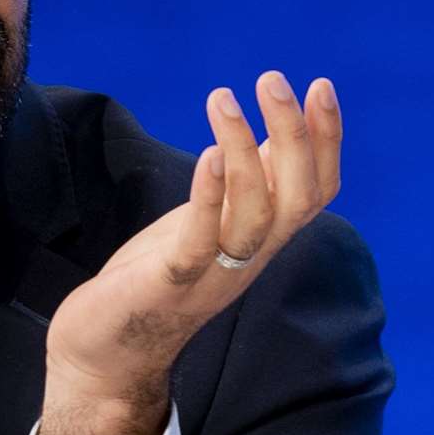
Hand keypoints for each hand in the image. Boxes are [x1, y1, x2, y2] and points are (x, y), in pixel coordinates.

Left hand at [36, 72, 341, 434]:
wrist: (107, 354)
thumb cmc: (160, 276)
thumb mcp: (212, 223)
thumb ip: (246, 186)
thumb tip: (276, 135)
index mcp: (262, 239)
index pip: (316, 190)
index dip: (326, 140)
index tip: (319, 85)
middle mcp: (250, 257)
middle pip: (297, 198)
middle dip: (296, 136)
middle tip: (274, 79)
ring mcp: (214, 273)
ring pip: (255, 215)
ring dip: (243, 152)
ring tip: (224, 98)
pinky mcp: (171, 284)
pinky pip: (201, 242)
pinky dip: (209, 198)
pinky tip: (206, 155)